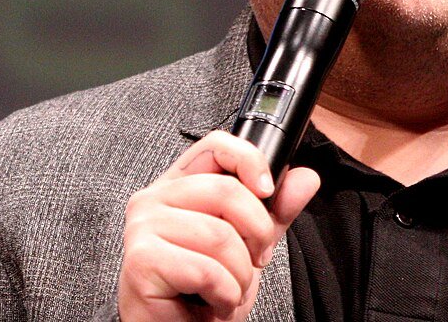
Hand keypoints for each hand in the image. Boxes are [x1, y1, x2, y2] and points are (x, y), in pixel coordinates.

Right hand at [117, 130, 319, 320]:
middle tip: (256, 260)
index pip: (216, 145)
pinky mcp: (141, 261)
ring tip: (231, 289)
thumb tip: (306, 178)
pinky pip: (205, 269)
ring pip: (219, 234)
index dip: (249, 160)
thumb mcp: (250, 243)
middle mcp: (154, 198)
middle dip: (257, 233)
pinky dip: (224, 293)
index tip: (268, 190)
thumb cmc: (206, 290)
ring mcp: (142, 227)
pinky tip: (216, 302)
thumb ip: (276, 210)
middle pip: (225, 191)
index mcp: (179, 185)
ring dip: (240, 274)